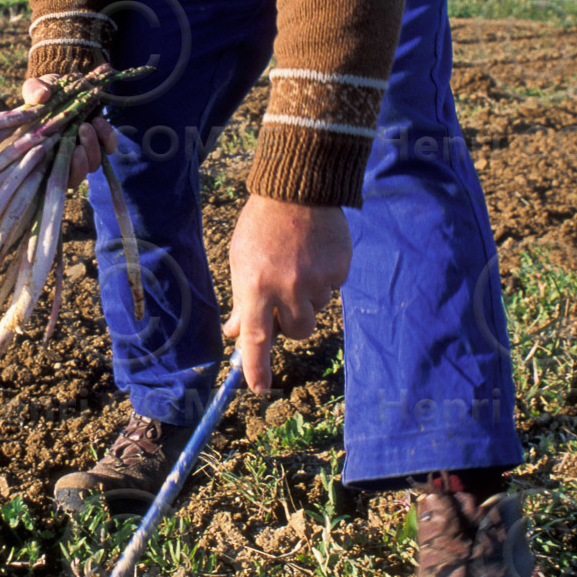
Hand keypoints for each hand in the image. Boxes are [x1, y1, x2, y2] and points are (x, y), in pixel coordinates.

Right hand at [22, 68, 117, 187]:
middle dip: (82, 159)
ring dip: (93, 146)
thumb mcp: (35, 88)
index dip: (64, 172)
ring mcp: (83, 151)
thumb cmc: (45, 91)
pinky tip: (98, 120)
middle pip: (77, 175)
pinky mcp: (99, 141)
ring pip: (93, 164)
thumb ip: (33, 91)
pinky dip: (107, 136)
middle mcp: (65, 158)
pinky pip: (109, 147)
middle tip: (80, 130)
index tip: (70, 152)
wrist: (67, 83)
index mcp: (44, 154)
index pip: (54, 177)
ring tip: (87, 125)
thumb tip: (41, 96)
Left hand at [224, 194, 352, 394]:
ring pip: (316, 310)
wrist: (298, 187)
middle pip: (296, 331)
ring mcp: (317, 279)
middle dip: (291, 322)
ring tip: (299, 263)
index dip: (257, 367)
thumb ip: (242, 298)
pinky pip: (333, 289)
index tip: (259, 389)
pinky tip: (315, 253)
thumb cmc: (262, 225)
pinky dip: (325, 278)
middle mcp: (287, 287)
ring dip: (308, 298)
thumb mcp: (241, 258)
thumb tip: (236, 333)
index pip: (257, 337)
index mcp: (256, 285)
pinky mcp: (340, 269)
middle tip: (284, 296)